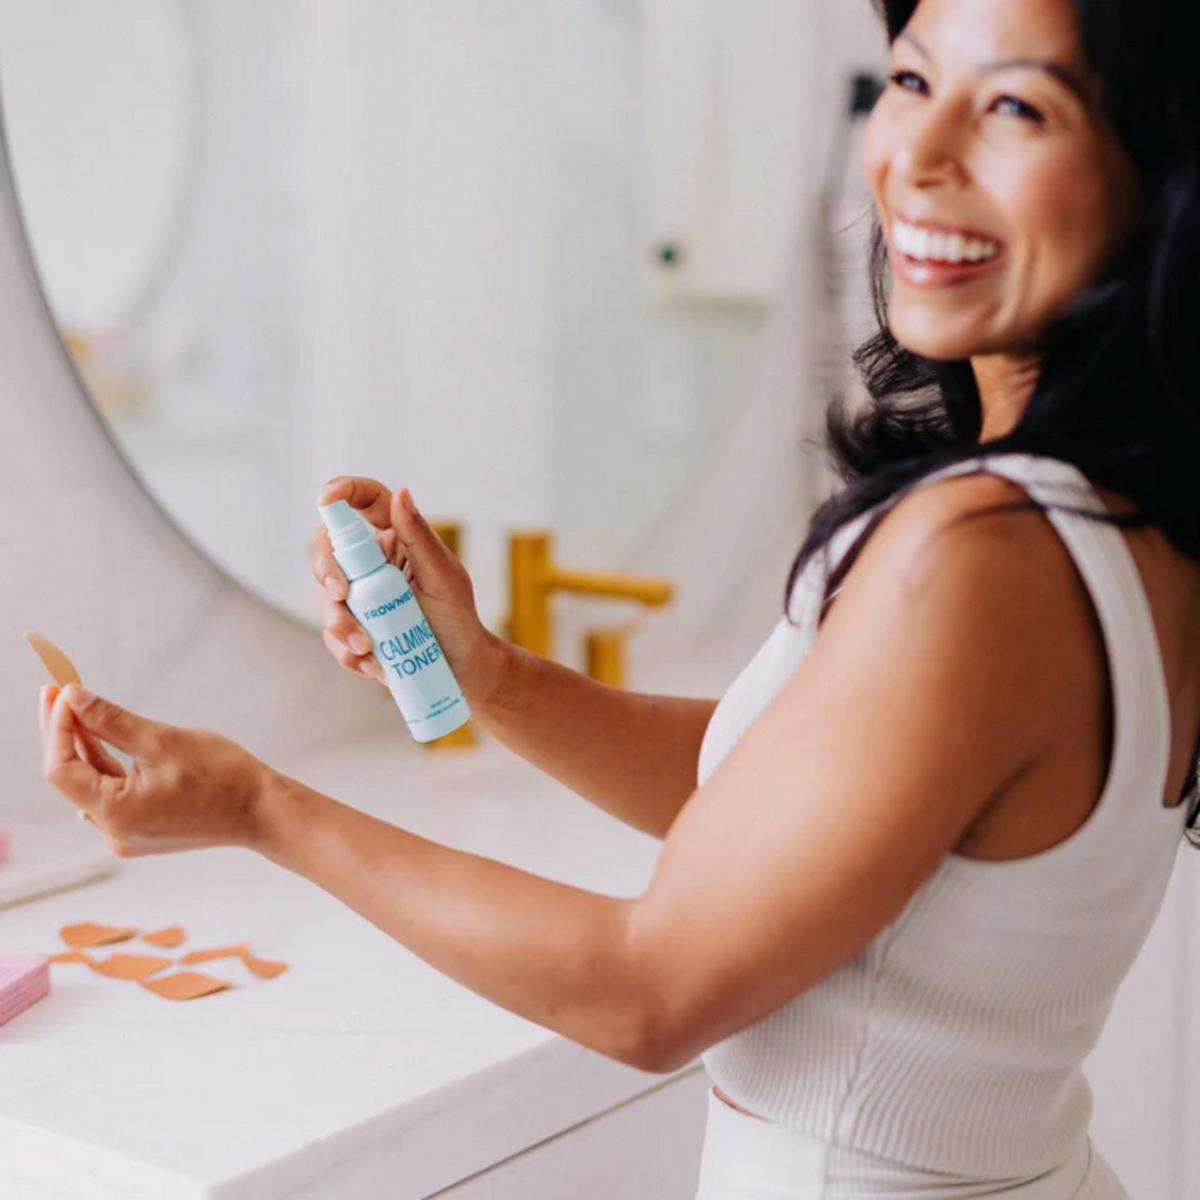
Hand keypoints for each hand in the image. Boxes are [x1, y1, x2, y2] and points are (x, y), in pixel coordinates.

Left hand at [38, 683, 271, 856]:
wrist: (261, 811)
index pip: (62, 769)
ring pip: (90, 783)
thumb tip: (73, 698)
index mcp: (116, 814)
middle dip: (63, 732)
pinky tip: (100, 736)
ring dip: (82, 745)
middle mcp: (114, 832)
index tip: (60, 692)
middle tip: (56, 692)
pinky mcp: (141, 827)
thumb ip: (110, 721)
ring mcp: (127, 833)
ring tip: (75, 707)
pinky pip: (110, 791)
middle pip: (70, 777)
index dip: (57, 727)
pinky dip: (104, 763)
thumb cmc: (223, 777)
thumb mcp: (163, 740)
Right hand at [309, 477, 501, 699]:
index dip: (343, 491)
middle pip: (326, 548)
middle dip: (326, 571)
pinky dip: (347, 651)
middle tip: (341, 594)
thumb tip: (401, 492)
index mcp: (396, 538)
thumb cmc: (458, 618)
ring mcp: (357, 595)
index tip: (326, 497)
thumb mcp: (442, 577)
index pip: (366, 502)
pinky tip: (372, 664)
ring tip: (367, 649)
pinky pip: (331, 634)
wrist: (459, 669)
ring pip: (324, 596)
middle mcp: (371, 562)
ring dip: (340, 623)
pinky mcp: (352, 626)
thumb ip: (419, 536)